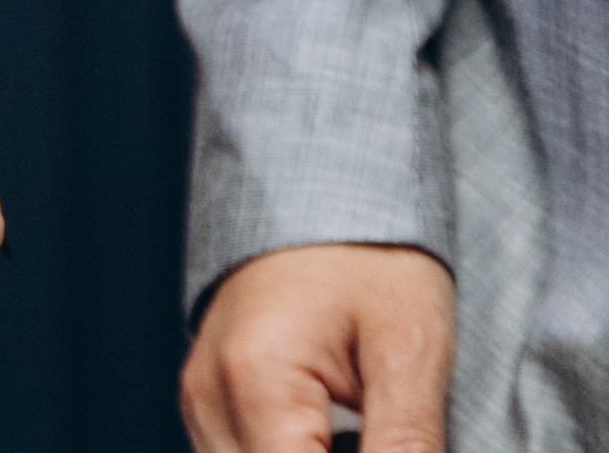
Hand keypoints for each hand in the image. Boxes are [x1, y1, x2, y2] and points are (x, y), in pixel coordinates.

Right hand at [181, 241, 454, 452]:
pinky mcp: (206, 402)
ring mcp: (199, 401)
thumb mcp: (410, 347)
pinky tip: (334, 441)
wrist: (322, 181)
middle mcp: (208, 396)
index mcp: (255, 377)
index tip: (391, 440)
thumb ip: (406, 446)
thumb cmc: (372, 251)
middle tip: (384, 427)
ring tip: (363, 427)